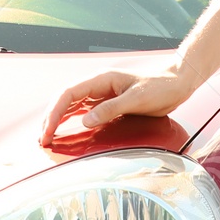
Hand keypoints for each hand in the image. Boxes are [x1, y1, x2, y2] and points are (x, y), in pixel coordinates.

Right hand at [39, 58, 199, 145]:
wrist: (177, 83)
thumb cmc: (160, 86)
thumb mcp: (137, 99)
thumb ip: (111, 109)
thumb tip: (85, 121)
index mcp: (102, 79)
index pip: (69, 94)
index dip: (54, 112)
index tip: (48, 131)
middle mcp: (98, 86)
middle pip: (65, 100)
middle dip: (50, 118)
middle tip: (42, 140)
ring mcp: (102, 94)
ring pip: (71, 106)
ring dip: (57, 120)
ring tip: (47, 138)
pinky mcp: (109, 104)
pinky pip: (83, 111)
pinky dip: (70, 121)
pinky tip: (64, 131)